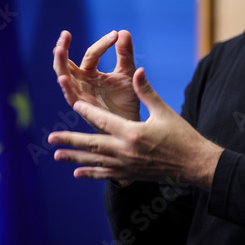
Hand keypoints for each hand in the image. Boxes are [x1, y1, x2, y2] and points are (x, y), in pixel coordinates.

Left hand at [48, 68, 223, 189]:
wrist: (194, 164)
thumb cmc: (181, 135)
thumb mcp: (164, 111)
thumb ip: (146, 91)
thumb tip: (137, 69)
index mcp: (132, 132)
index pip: (102, 120)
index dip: (86, 111)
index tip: (73, 104)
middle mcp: (125, 151)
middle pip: (91, 144)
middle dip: (69, 140)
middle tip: (51, 139)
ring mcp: (126, 165)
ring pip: (94, 161)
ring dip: (74, 158)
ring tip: (57, 155)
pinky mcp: (130, 175)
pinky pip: (106, 175)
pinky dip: (91, 173)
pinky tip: (77, 173)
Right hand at [53, 30, 139, 121]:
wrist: (133, 122)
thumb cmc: (128, 99)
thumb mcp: (127, 73)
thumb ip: (125, 54)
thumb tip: (124, 31)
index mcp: (91, 73)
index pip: (91, 55)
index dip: (102, 44)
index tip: (116, 35)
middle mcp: (82, 83)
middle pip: (66, 63)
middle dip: (63, 49)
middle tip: (65, 34)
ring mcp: (80, 94)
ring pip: (64, 77)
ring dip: (60, 63)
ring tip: (59, 49)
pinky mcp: (83, 108)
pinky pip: (70, 97)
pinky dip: (66, 87)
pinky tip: (63, 78)